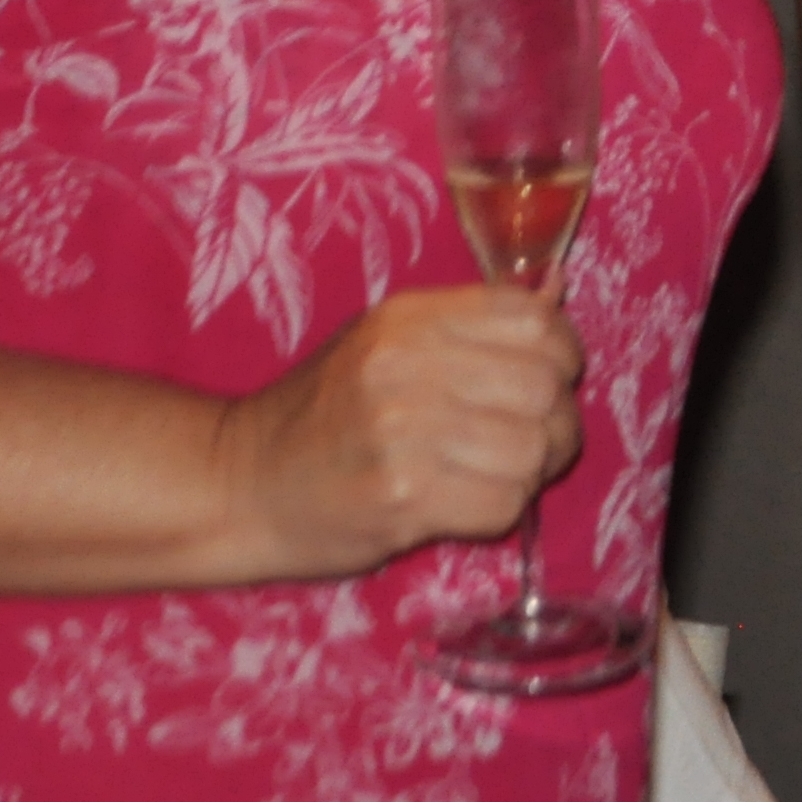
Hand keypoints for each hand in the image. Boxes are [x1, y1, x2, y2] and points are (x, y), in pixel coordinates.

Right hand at [212, 285, 582, 579]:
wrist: (239, 484)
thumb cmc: (322, 412)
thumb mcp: (386, 340)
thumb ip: (472, 320)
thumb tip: (558, 291)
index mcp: (409, 317)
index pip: (534, 320)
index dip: (561, 353)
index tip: (549, 380)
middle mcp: (407, 365)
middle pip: (544, 388)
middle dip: (556, 422)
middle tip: (532, 441)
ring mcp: (403, 433)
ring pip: (533, 451)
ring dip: (530, 472)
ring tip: (497, 474)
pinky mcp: (401, 498)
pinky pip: (503, 504)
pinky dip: (501, 510)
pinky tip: (469, 503)